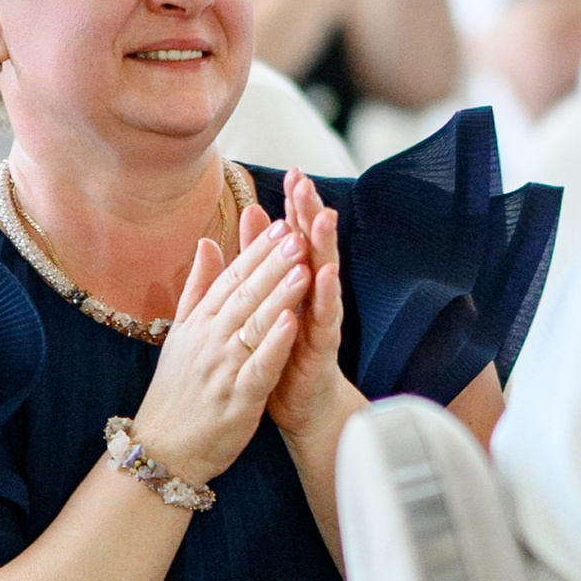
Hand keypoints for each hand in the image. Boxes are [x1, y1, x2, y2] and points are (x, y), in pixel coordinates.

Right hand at [129, 221, 310, 487]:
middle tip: (298, 233)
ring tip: (303, 265)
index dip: (258, 251)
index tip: (281, 225)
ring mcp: (222, 368)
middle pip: (246, 294)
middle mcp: (210, 340)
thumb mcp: (182, 333)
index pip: (232, 278)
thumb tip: (208, 243)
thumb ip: (199, 287)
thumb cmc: (177, 391)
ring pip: (255, 324)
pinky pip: (259, 366)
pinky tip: (293, 321)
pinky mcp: (237, 398)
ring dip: (280, 293)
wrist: (163, 448)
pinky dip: (275, 343)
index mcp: (200, 323)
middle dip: (274, 262)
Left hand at [250, 172, 359, 459]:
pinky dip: (325, 296)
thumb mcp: (266, 302)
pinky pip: (325, 319)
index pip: (296, 238)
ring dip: (324, 247)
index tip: (292, 173)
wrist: (302, 407)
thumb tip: (254, 211)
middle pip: (314, 248)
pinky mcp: (323, 349)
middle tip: (306, 183)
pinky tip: (323, 274)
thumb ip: (259, 259)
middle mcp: (314, 297)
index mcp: (297, 285)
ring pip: (325, 276)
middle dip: (310, 215)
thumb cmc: (283, 352)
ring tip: (322, 217)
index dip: (295, 207)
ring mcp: (322, 321)